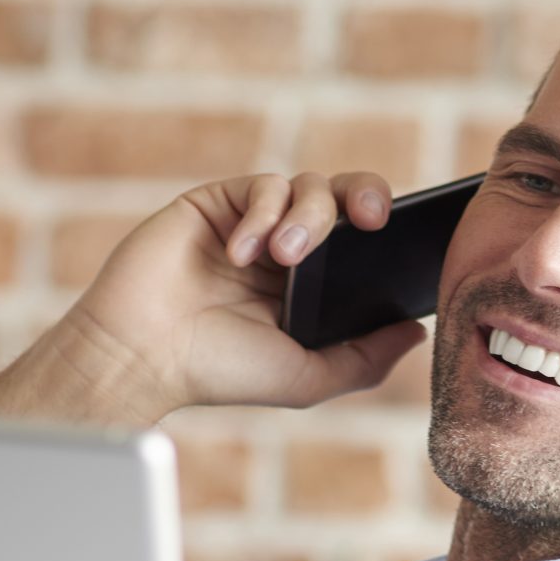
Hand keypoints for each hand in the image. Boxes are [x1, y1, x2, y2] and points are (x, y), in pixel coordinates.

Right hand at [20, 170, 426, 425]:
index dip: (390, 231)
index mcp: (313, 285)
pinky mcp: (217, 202)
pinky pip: (262, 185)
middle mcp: (286, 247)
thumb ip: (365, 357)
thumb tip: (417, 332)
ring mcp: (253, 221)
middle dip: (366, 196)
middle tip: (371, 220)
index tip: (408, 239)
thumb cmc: (219, 371)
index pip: (365, 242)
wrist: (142, 356)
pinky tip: (242, 251)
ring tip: (283, 259)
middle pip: (345, 198)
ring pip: (308, 187)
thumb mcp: (307, 375)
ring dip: (307, 218)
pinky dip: (263, 213)